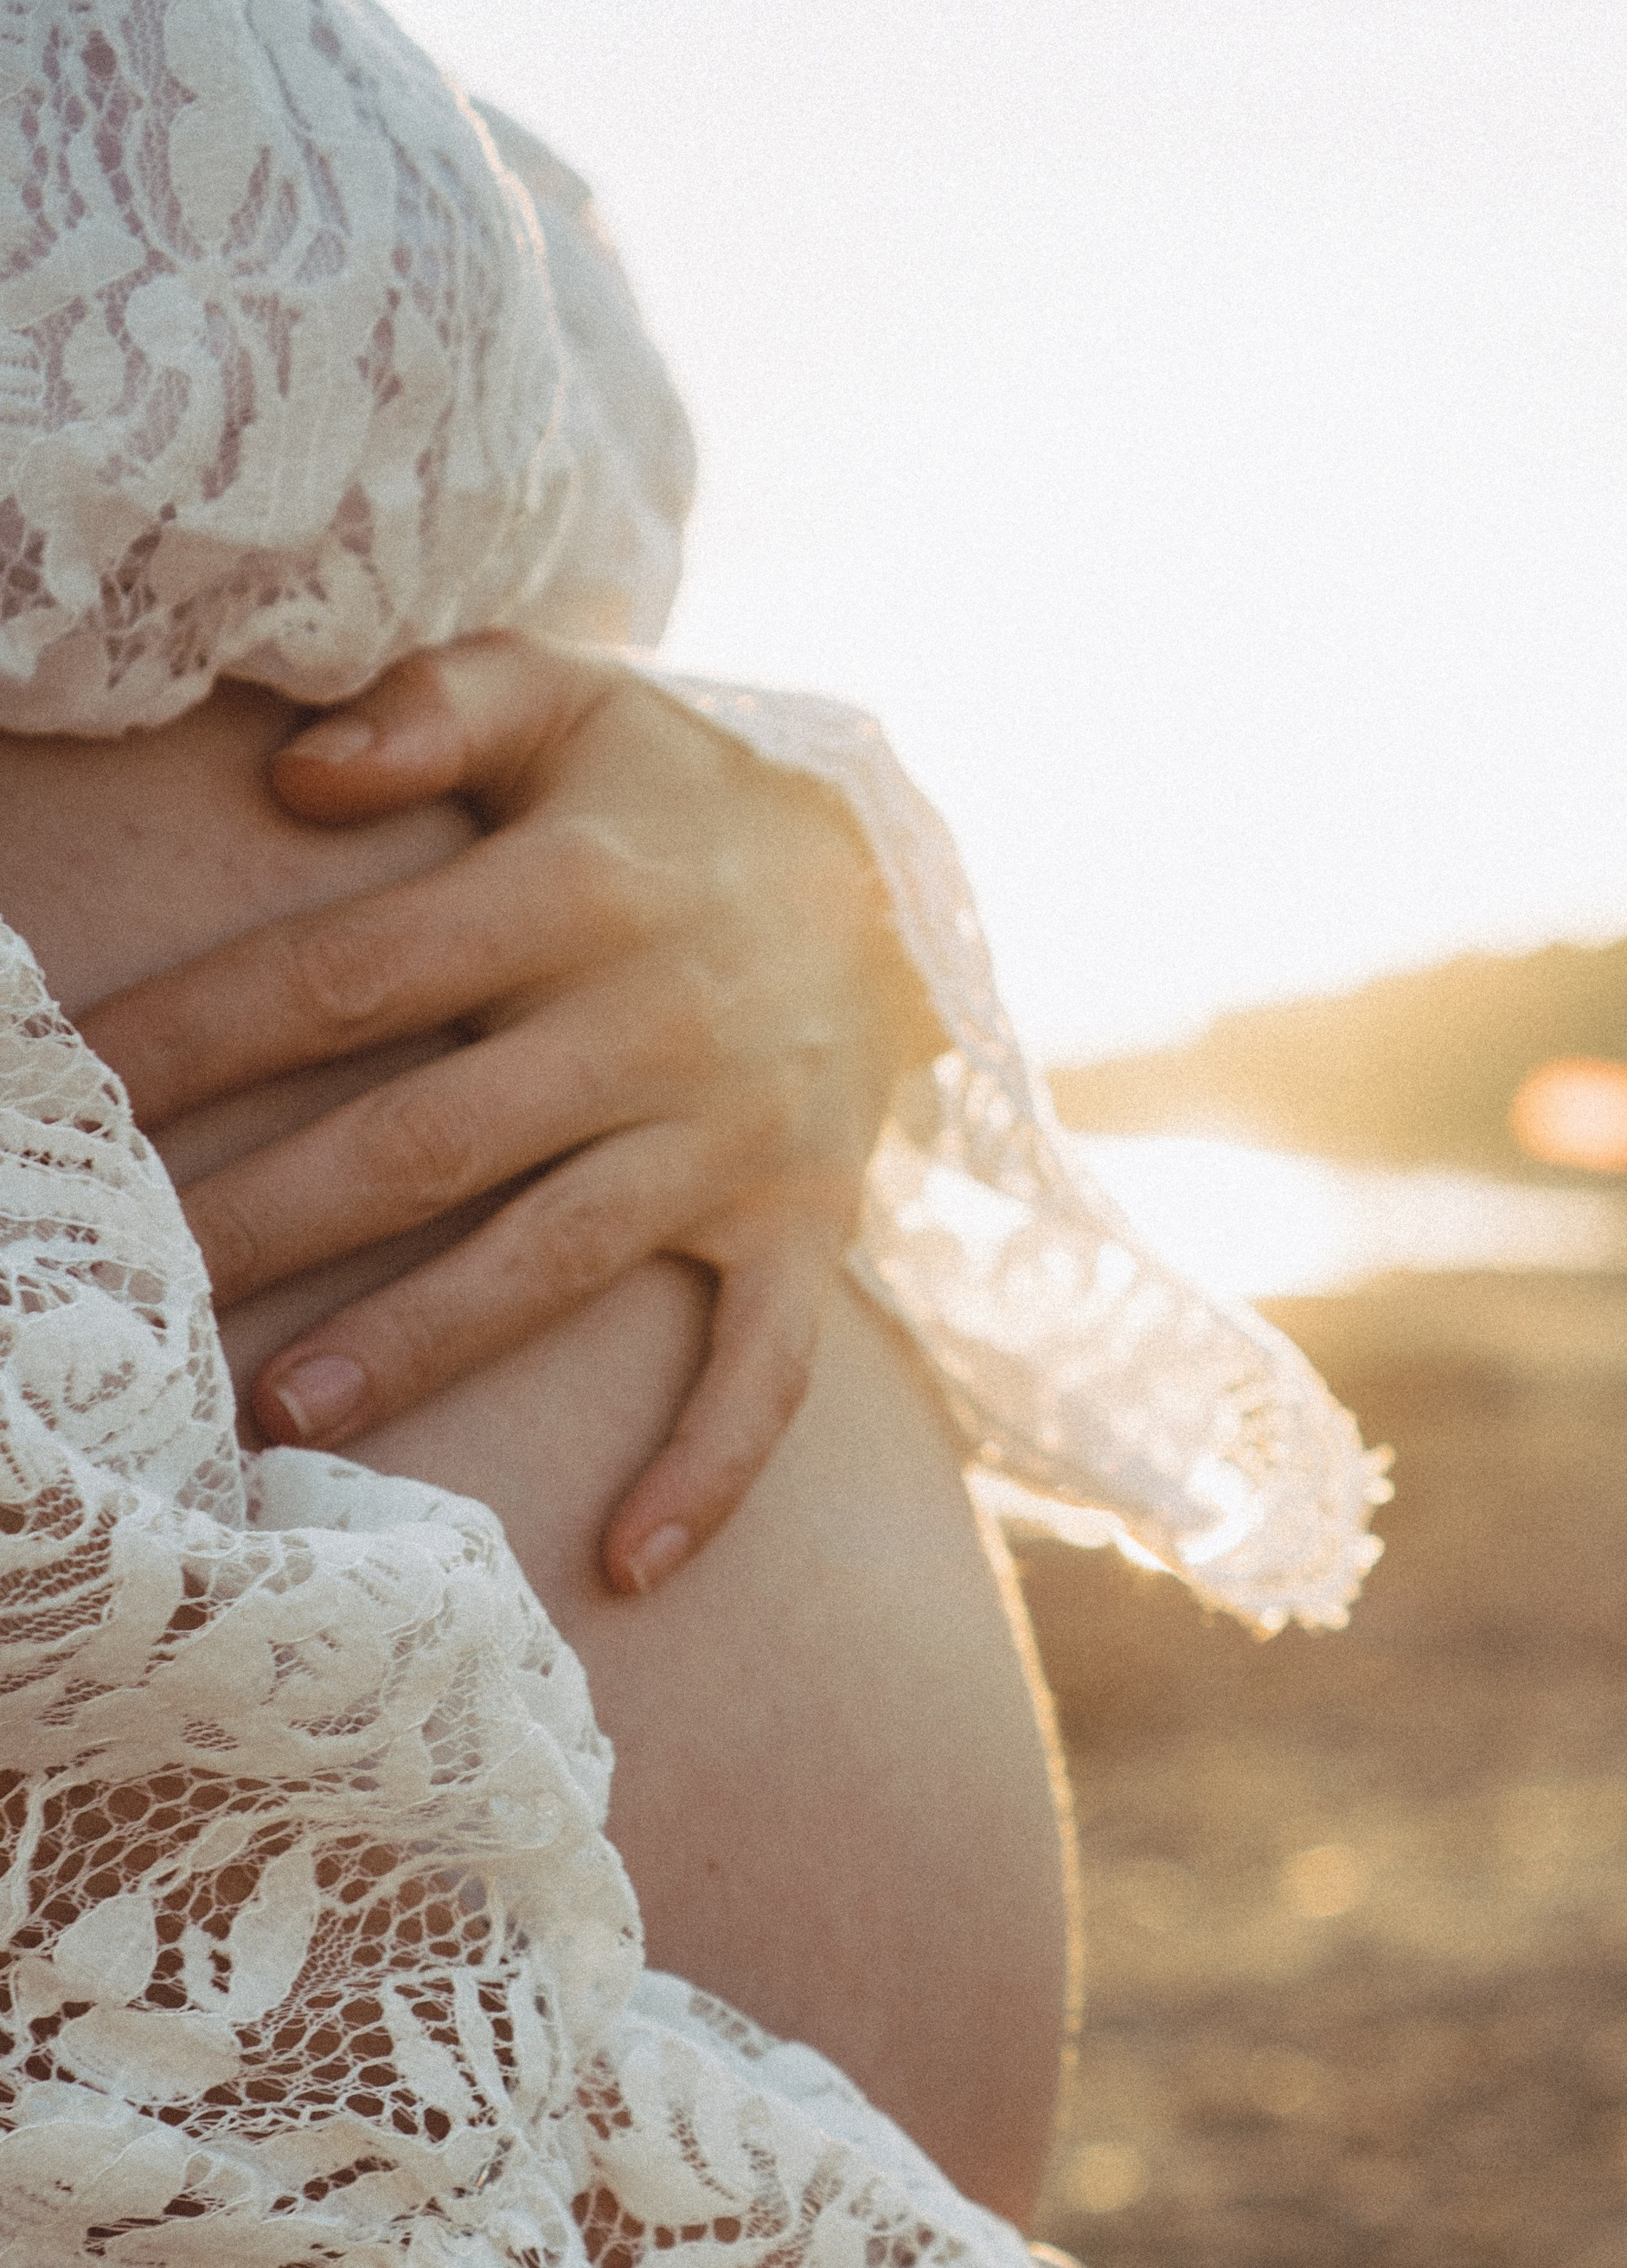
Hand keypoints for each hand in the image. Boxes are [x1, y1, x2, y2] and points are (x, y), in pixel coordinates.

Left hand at [83, 634, 936, 1592]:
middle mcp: (652, 1027)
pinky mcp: (803, 1233)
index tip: (83, 1090)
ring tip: (284, 1414)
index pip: (348, 975)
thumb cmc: (679, 799)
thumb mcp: (571, 703)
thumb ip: (433, 707)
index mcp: (573, 891)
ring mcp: (732, 1146)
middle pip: (425, 1138)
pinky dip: (707, 1468)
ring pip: (555, 1260)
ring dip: (422, 1341)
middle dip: (270, 1217)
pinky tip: (626, 1564)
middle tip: (138, 1286)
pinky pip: (764, 1369)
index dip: (203, 1035)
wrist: (902, 884)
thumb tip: (292, 774)